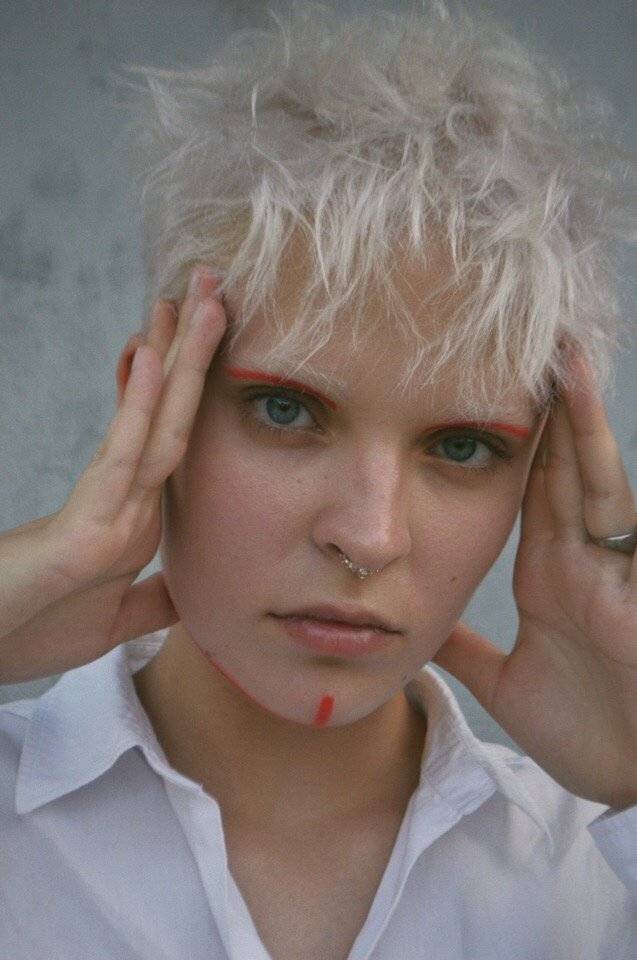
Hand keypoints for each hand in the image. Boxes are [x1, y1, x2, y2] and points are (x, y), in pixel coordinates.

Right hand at [0, 265, 225, 683]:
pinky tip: (154, 357)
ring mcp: (106, 511)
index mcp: (134, 518)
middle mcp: (125, 503)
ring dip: (180, 357)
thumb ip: (155, 599)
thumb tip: (193, 587)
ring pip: (156, 424)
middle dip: (193, 349)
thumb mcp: (112, 621)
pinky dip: (142, 407)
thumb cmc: (28, 632)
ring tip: (200, 292)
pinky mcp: (84, 532)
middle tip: (213, 283)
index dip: (186, 383)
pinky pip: (122, 460)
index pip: (169, 438)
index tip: (196, 331)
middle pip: (170, 416)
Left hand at [433, 349, 636, 808]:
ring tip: (557, 355)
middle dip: (547, 403)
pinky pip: (614, 514)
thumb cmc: (590, 733)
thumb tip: (416, 628)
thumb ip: (466, 650)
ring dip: (575, 417)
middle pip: (559, 465)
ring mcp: (608, 566)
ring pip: (589, 476)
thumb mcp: (507, 684)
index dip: (516, 437)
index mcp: (551, 575)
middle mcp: (580, 558)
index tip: (486, 385)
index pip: (530, 489)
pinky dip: (596, 466)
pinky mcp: (628, 585)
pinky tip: (584, 422)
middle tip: (526, 336)